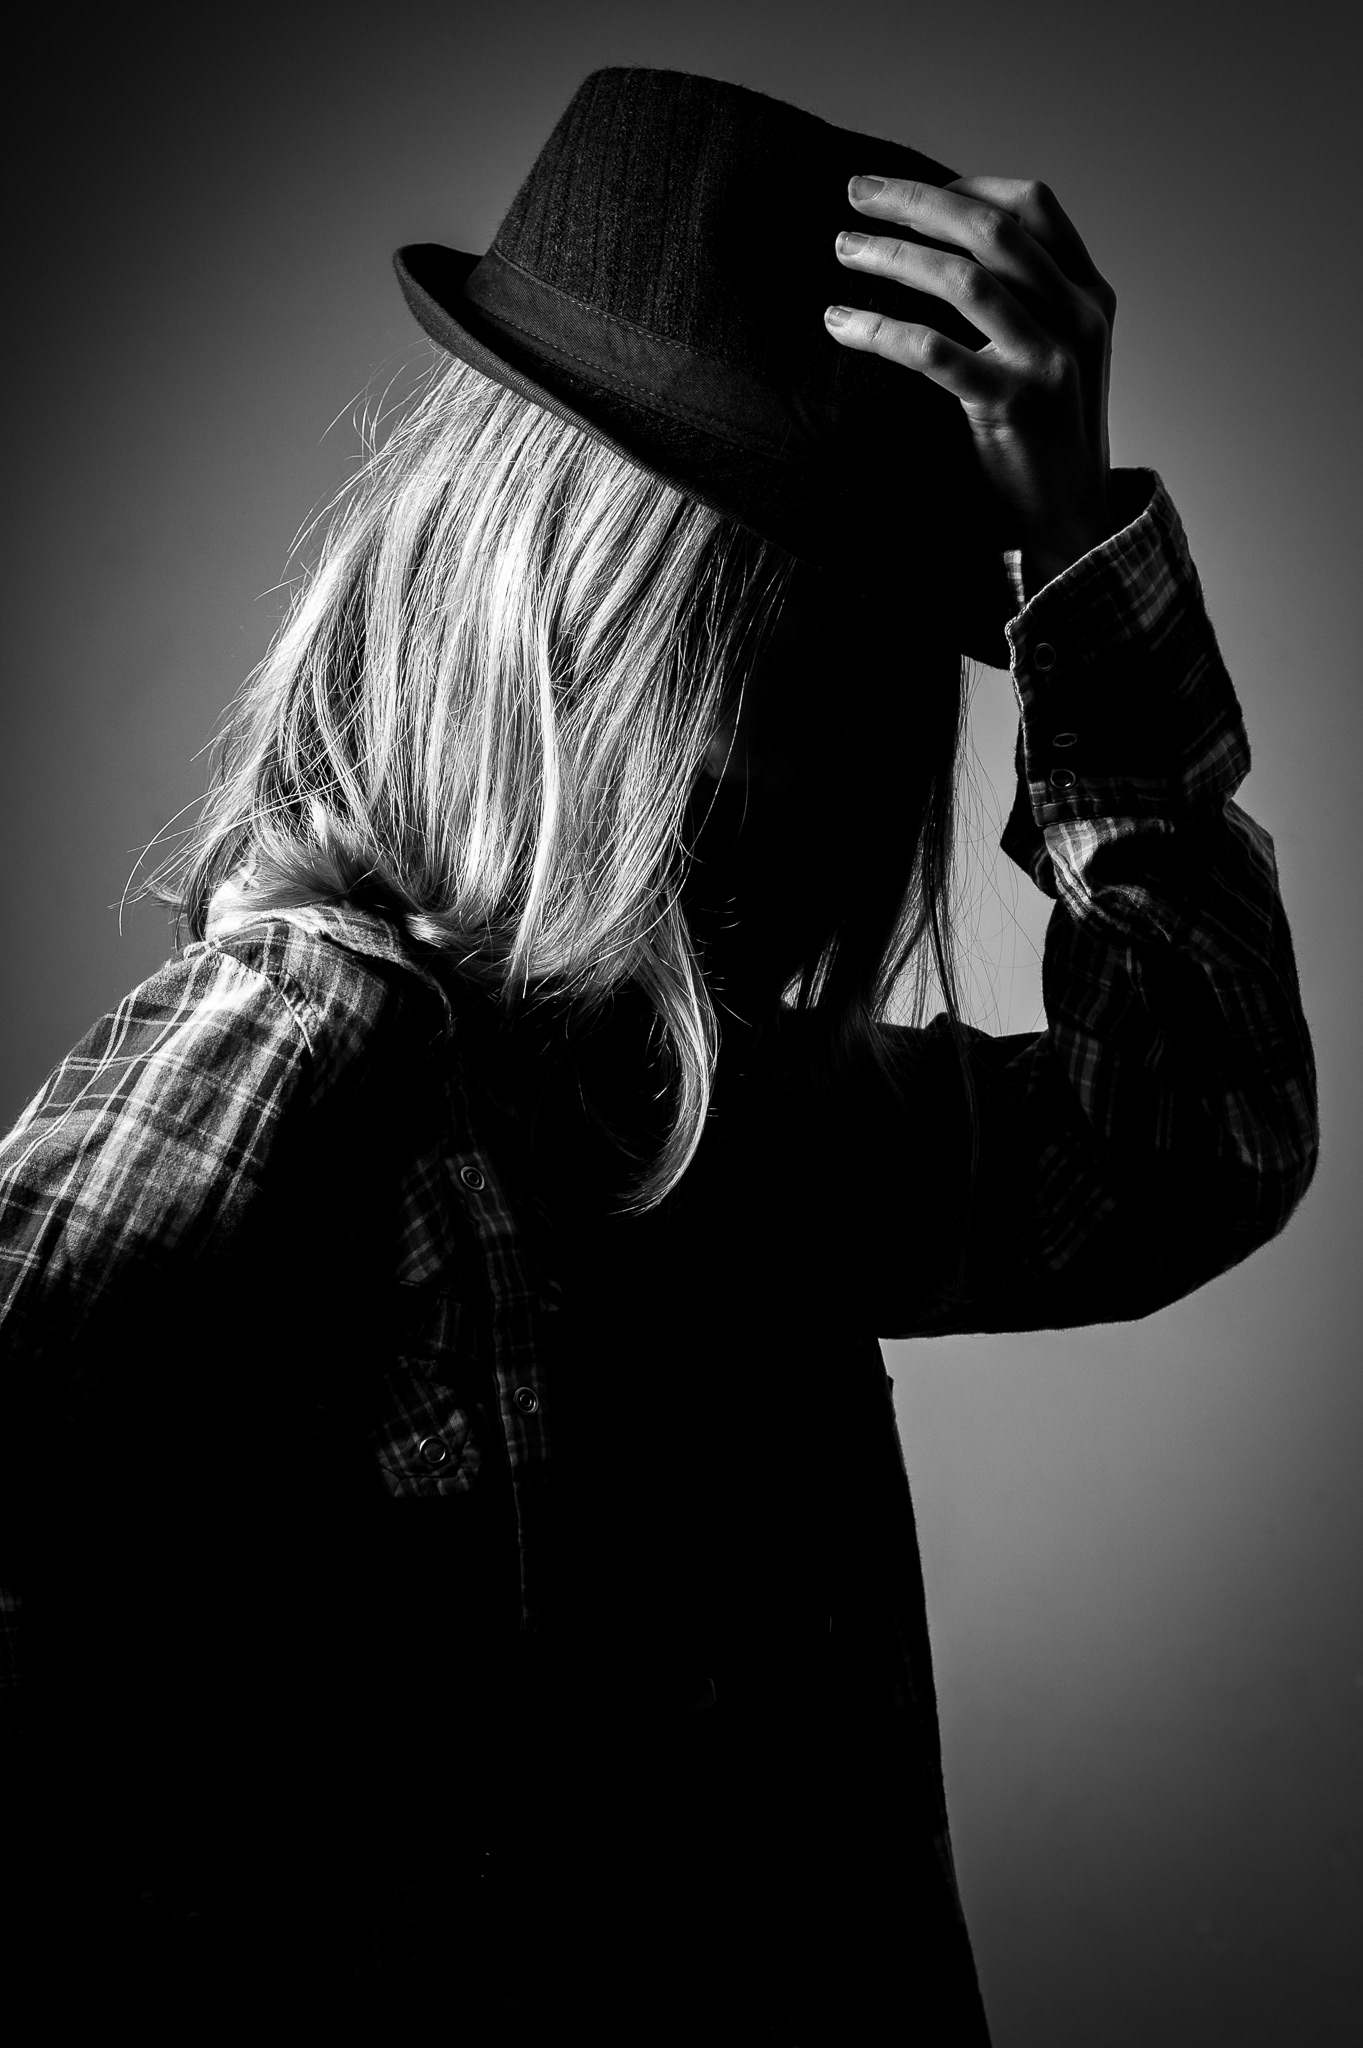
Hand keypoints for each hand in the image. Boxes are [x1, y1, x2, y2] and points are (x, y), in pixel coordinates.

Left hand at [826, 174, 1115, 592]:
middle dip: (916, 201)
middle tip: (855, 191)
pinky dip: (879, 328)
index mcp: (1089, 293)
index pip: (1034, 205)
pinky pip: (932, 350)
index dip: (968, 185)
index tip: (912, 192)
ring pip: (963, 279)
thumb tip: (945, 252)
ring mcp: (1048, 361)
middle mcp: (1076, 317)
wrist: (1072, 520)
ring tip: (843, 248)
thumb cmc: (1046, 437)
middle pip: (991, 228)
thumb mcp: (1056, 356)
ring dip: (893, 254)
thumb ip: (1025, 304)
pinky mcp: (1011, 405)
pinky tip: (841, 322)